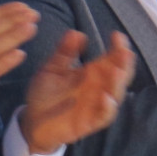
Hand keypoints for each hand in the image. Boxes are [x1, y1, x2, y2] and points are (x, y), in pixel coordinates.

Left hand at [19, 30, 134, 155]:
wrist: (32, 119)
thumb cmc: (45, 93)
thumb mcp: (52, 68)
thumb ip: (64, 52)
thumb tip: (76, 33)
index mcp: (92, 72)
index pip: (111, 58)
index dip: (117, 47)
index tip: (116, 35)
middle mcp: (98, 88)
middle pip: (119, 74)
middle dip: (124, 63)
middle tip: (124, 52)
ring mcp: (95, 105)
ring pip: (115, 94)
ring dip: (118, 83)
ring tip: (117, 71)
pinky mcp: (89, 122)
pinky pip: (103, 116)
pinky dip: (107, 108)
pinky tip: (106, 97)